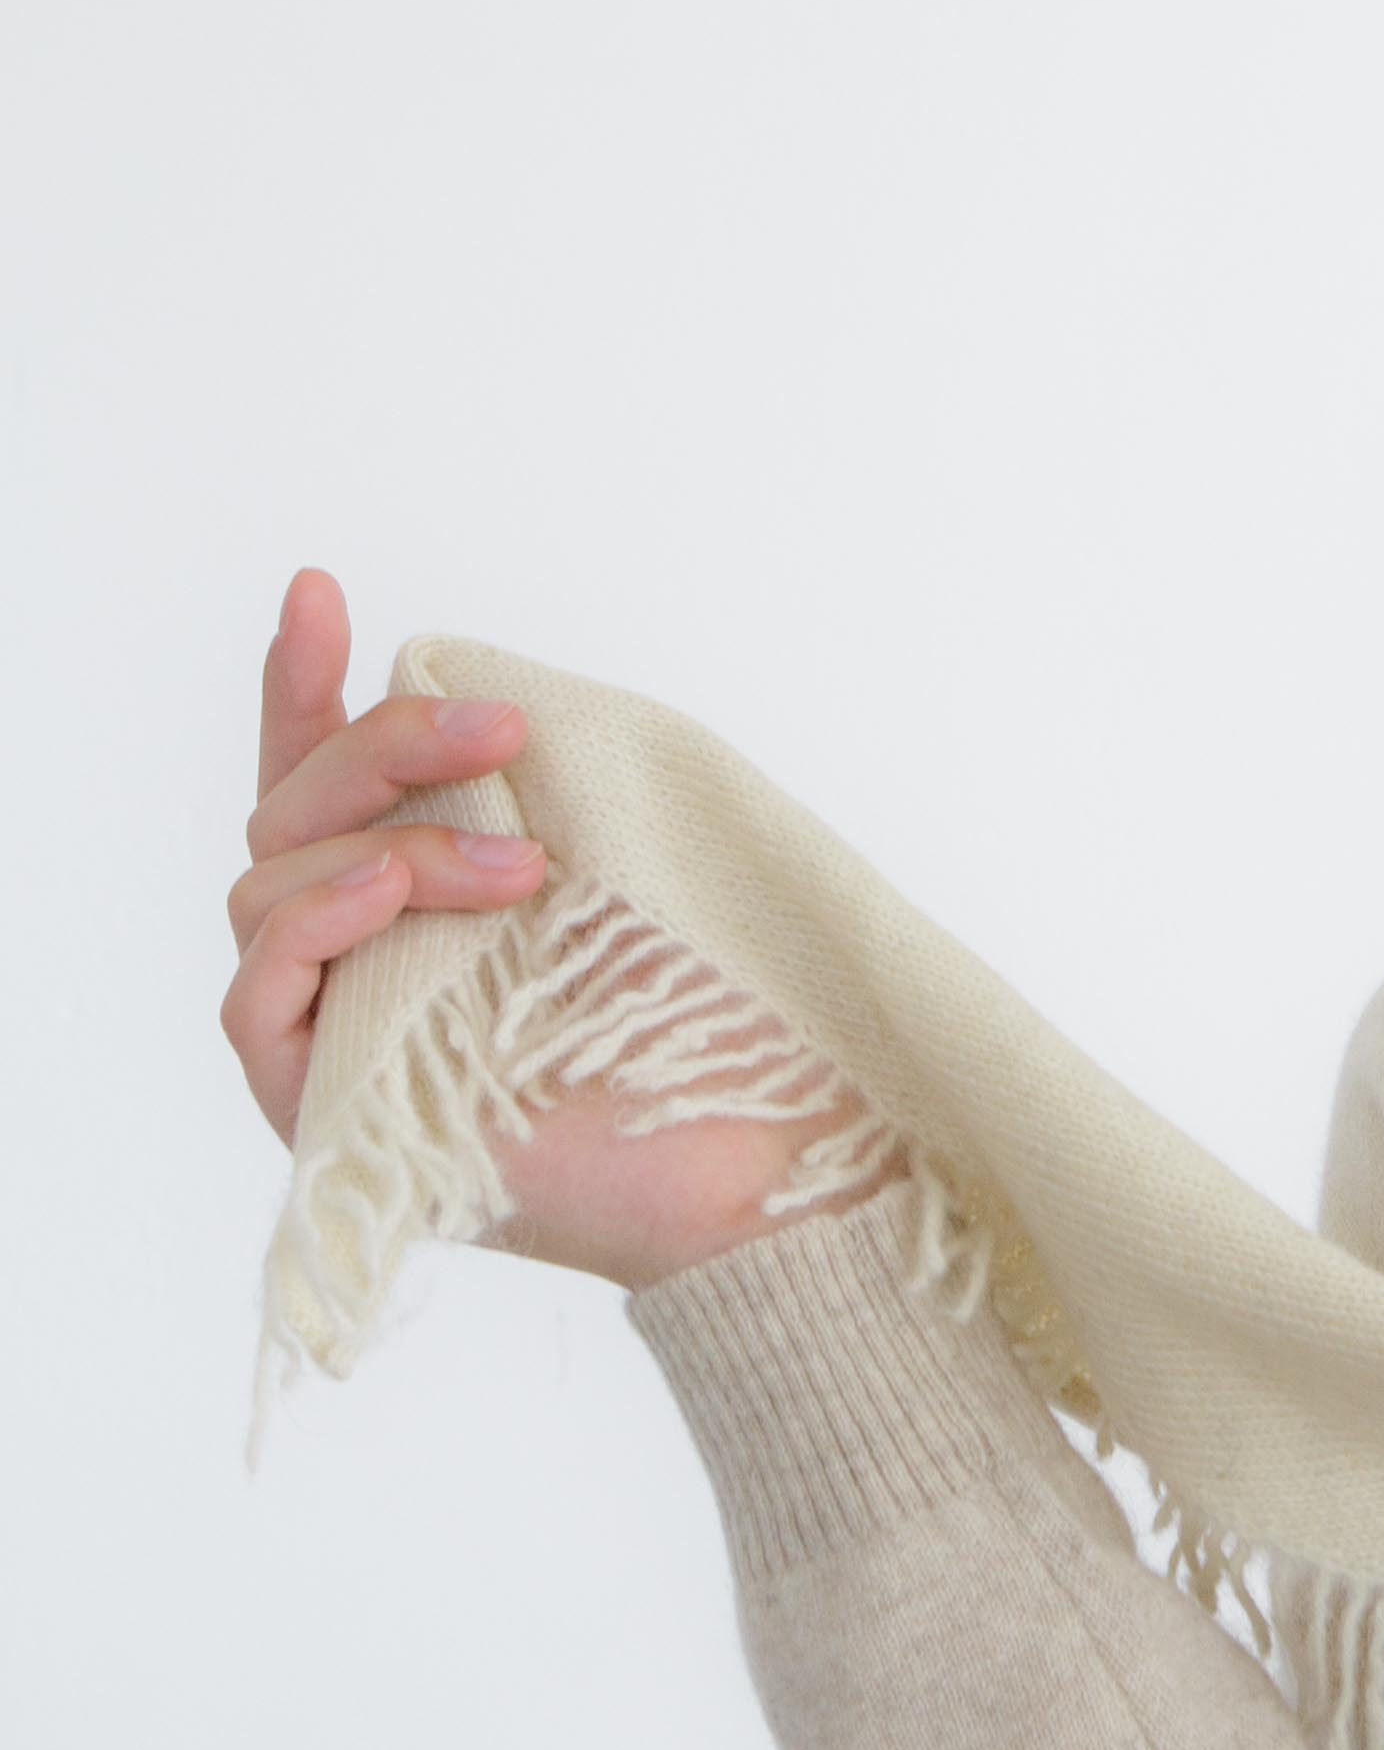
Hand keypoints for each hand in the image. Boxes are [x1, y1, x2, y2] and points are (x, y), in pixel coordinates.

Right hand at [226, 566, 863, 1289]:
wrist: (763, 1161)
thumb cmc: (725, 1015)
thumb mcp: (637, 854)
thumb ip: (543, 780)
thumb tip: (479, 684)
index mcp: (429, 894)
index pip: (332, 778)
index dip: (306, 683)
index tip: (315, 588)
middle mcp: (368, 957)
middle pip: (298, 813)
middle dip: (388, 741)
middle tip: (505, 724)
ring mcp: (339, 1030)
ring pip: (271, 883)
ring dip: (388, 839)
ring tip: (517, 867)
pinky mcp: (324, 1105)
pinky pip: (255, 991)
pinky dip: (314, 921)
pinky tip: (390, 889)